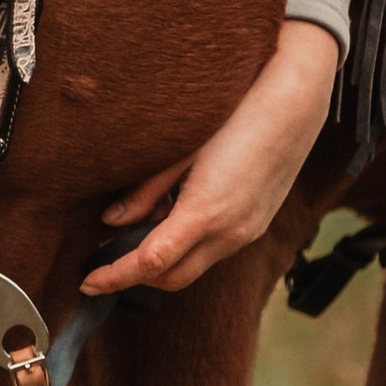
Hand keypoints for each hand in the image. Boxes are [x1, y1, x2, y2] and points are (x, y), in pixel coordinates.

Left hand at [81, 21, 341, 296]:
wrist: (296, 103)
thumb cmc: (237, 115)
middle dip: (136, 278)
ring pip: (194, 268)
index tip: (88, 282)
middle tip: (104, 262)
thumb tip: (112, 221)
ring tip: (137, 233)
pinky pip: (214, 251)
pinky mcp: (257, 225)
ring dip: (163, 263)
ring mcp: (247, 232)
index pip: (150, 263)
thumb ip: (146, 191)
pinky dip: (188, 248)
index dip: (115, 277)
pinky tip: (174, 217)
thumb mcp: (182, 150)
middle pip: (172, 279)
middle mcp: (230, 233)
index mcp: (205, 213)